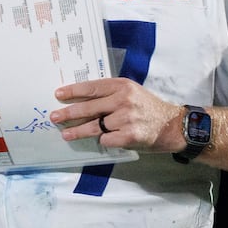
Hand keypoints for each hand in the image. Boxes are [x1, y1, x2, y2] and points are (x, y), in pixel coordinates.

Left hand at [50, 77, 182, 151]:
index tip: (58, 94)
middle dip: (68, 113)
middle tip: (55, 117)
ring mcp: (126, 118)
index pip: (92, 87)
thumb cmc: (148, 108)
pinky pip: (106, 139)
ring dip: (77, 131)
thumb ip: (111, 94)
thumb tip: (81, 100)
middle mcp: (123, 100)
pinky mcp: (129, 136)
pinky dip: (103, 141)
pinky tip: (104, 140)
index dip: (73, 91)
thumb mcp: (132, 92)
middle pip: (89, 108)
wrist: (172, 125)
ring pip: (94, 126)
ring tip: (66, 134)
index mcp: (122, 86)